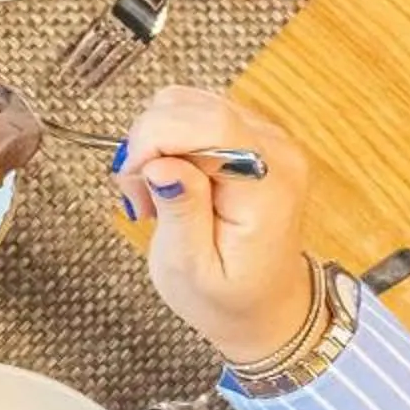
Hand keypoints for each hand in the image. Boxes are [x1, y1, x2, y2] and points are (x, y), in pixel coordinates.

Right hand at [111, 88, 317, 365]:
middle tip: (141, 197)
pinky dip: (170, 140)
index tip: (133, 181)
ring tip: (157, 192)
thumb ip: (180, 212)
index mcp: (267, 187)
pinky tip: (171, 179)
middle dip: (149, 142)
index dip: (155, 139)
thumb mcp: (191, 269)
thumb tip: (160, 164)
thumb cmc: (228, 298)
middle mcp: (276, 151)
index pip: (209, 125)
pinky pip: (196, 114)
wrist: (267, 306)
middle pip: (193, 106)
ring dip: (156, 141)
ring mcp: (268, 139)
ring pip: (188, 103)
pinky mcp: (252, 136)